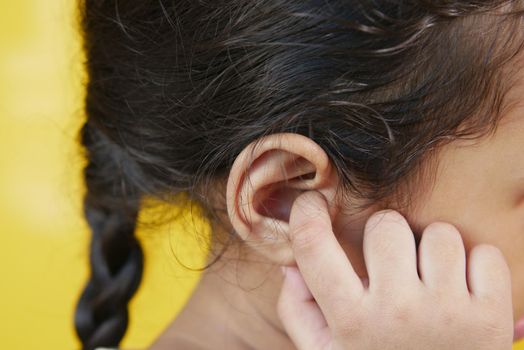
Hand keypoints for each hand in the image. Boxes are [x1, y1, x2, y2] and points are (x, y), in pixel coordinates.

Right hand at [277, 191, 513, 349]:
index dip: (306, 212)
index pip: (313, 245)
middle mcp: (396, 314)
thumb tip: (290, 265)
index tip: (312, 204)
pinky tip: (462, 293)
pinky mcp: (492, 318)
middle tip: (391, 266)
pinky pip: (485, 254)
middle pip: (386, 225)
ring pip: (440, 234)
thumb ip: (300, 311)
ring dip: (432, 252)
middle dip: (385, 239)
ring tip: (428, 283)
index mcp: (350, 322)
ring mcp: (447, 314)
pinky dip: (476, 267)